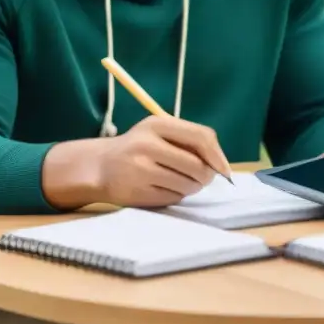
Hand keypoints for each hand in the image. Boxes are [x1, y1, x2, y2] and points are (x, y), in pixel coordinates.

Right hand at [92, 116, 229, 206]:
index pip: (201, 137)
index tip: (223, 169)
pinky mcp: (137, 193)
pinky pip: (173, 198)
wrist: (100, 166)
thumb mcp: (160, 133)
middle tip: (201, 178)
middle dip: (206, 176)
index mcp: (157, 125)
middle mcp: (147, 145)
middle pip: (197, 166)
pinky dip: (176, 196)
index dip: (217, 156)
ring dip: (191, 187)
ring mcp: (140, 170)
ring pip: (187, 185)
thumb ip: (190, 141)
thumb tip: (221, 165)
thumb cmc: (139, 148)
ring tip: (179, 181)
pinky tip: (163, 188)